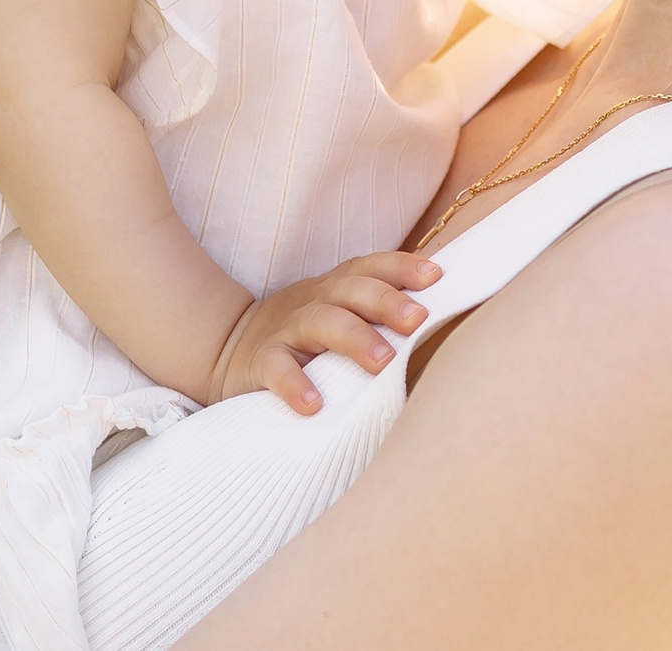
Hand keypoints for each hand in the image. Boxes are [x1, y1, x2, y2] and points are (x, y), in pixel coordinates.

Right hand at [212, 251, 443, 414]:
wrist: (226, 350)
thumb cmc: (304, 338)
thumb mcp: (338, 316)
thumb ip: (378, 315)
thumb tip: (444, 322)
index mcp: (336, 287)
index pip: (371, 268)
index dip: (402, 267)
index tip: (437, 275)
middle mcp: (313, 300)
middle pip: (352, 291)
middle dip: (387, 301)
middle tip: (418, 318)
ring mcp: (285, 329)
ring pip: (320, 322)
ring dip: (354, 338)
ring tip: (382, 362)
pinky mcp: (260, 362)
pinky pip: (276, 369)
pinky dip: (294, 385)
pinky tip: (314, 405)